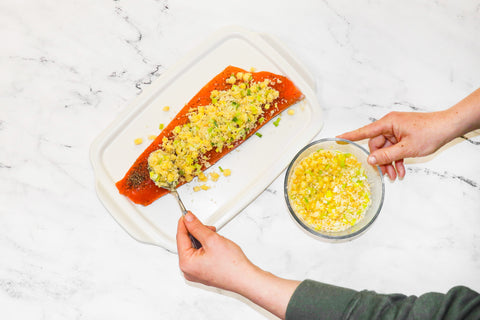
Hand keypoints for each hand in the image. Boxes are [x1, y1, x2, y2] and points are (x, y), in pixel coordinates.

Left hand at [176, 212, 299, 318]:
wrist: (245, 278)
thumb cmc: (232, 266)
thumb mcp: (212, 239)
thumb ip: (197, 227)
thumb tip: (189, 219)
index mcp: (186, 263)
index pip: (180, 237)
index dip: (185, 223)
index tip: (187, 214)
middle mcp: (188, 270)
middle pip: (186, 243)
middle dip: (197, 232)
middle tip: (209, 228)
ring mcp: (196, 272)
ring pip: (194, 248)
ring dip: (203, 239)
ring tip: (216, 238)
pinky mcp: (203, 272)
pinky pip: (200, 256)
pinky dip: (206, 247)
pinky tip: (216, 245)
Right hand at [338, 111, 451, 179]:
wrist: (448, 127)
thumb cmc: (430, 132)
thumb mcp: (406, 148)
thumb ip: (387, 155)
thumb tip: (370, 160)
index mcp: (388, 123)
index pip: (364, 131)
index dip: (349, 136)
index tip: (337, 138)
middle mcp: (390, 125)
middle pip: (376, 145)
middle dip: (381, 161)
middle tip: (386, 175)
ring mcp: (396, 130)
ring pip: (386, 149)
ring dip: (390, 163)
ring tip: (396, 176)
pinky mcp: (402, 135)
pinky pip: (394, 148)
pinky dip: (396, 159)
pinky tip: (401, 170)